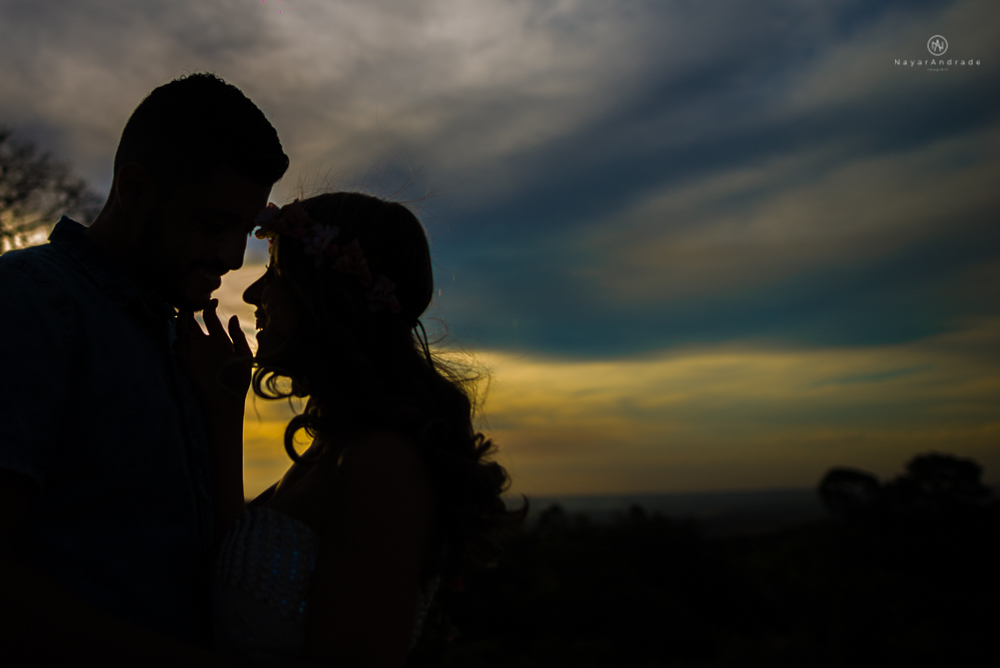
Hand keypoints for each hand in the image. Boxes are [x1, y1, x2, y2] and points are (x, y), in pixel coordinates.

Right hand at [174, 299, 252, 420]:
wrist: (228, 401)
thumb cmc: (239, 380)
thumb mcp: (243, 355)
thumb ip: (237, 336)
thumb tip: (232, 317)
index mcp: (220, 339)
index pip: (209, 318)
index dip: (208, 307)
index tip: (212, 300)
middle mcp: (204, 344)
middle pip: (192, 322)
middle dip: (189, 311)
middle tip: (191, 301)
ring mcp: (194, 352)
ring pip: (182, 331)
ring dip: (182, 321)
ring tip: (185, 311)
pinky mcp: (186, 362)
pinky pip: (178, 347)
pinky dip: (179, 339)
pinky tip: (187, 334)